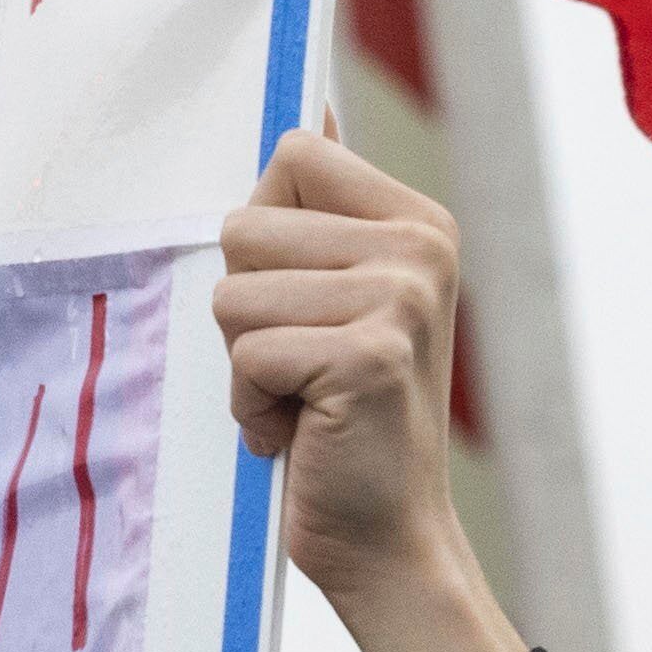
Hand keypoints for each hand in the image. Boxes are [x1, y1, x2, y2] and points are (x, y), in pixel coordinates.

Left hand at [218, 129, 529, 651]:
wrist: (390, 538)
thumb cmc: (348, 420)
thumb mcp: (343, 299)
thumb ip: (322, 212)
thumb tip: (305, 114)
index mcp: (417, 220)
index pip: (292, 154)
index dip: (267, 232)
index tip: (304, 292)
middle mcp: (419, 248)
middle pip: (244, 226)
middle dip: (248, 308)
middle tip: (304, 363)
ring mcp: (399, 299)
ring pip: (233, 296)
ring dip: (247, 365)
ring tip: (304, 399)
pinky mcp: (368, 356)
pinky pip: (246, 357)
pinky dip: (255, 409)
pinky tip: (305, 431)